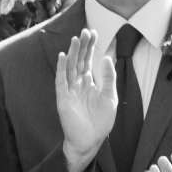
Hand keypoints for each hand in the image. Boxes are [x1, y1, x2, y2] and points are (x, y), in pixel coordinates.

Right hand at [55, 29, 118, 171]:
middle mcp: (78, 85)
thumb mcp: (110, 96)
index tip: (93, 33)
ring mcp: (70, 91)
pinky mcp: (63, 99)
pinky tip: (62, 56)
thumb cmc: (100, 121)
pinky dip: (61, 69)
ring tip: (76, 39)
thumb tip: (106, 57)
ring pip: (70, 68)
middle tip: (86, 31)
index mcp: (90, 84)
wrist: (90, 140)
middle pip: (79, 61)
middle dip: (83, 46)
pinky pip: (61, 81)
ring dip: (72, 53)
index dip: (91, 47)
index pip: (89, 61)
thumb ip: (108, 77)